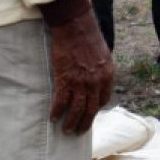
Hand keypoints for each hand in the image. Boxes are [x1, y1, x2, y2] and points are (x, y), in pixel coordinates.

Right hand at [48, 10, 113, 134]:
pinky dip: (56, 111)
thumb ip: (100, 69)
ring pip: (77, 109)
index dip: (96, 108)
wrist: (76, 28)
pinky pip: (61, 101)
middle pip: (91, 109)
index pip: (103, 99)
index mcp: (107, 75)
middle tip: (78, 132)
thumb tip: (97, 78)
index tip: (90, 113)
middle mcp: (96, 82)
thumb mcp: (103, 55)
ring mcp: (81, 82)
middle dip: (85, 123)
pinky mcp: (65, 79)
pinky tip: (52, 118)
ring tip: (66, 130)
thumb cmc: (88, 38)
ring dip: (71, 122)